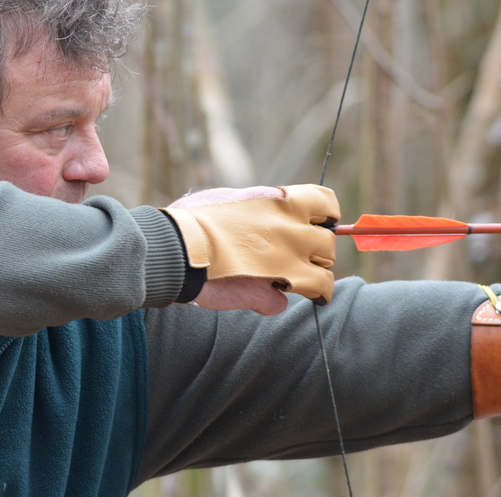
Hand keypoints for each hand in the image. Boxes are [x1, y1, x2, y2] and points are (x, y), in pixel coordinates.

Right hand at [162, 184, 339, 307]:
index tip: (317, 224)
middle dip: (315, 253)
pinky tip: (254, 295)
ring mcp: (285, 264)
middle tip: (293, 257)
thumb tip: (268, 204)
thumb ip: (255, 204)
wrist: (172, 248)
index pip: (326, 204)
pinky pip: (284, 303)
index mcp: (280, 202)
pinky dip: (270, 301)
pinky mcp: (269, 294)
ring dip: (307, 281)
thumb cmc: (192, 219)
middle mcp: (291, 232)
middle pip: (327, 245)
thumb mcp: (229, 198)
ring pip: (323, 279)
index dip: (324, 217)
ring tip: (282, 281)